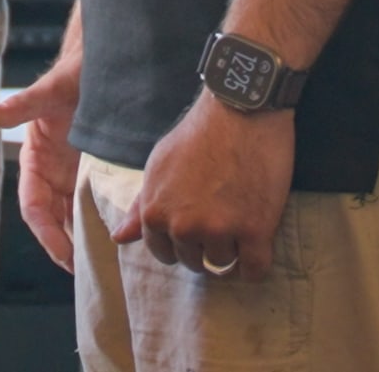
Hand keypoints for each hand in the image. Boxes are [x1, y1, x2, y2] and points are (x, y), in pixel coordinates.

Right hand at [0, 46, 84, 269]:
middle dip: (66, 246)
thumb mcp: (48, 90)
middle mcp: (52, 171)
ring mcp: (73, 172)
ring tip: (103, 263)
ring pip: (73, 216)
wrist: (102, 61)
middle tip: (87, 270)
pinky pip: (94, 203)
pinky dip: (101, 222)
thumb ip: (21, 105)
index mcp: (35, 160)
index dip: (46, 233)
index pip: (34, 208)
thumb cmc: (71, 73)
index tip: (64, 255)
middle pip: (54, 220)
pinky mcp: (94, 170)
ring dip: (83, 238)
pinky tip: (118, 237)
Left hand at [111, 93, 295, 279]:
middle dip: (206, 245)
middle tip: (222, 215)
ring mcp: (219, 231)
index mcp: (155, 213)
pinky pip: (255, 270)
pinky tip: (259, 242)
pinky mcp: (255, 230)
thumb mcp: (160, 165)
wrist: (242, 107)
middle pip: (194, 262)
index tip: (196, 224)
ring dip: (233, 248)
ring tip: (241, 214)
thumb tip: (119, 238)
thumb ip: (142, 205)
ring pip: (224, 264)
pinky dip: (256, 263)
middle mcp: (183, 227)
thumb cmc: (198, 132)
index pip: (164, 254)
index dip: (181, 241)